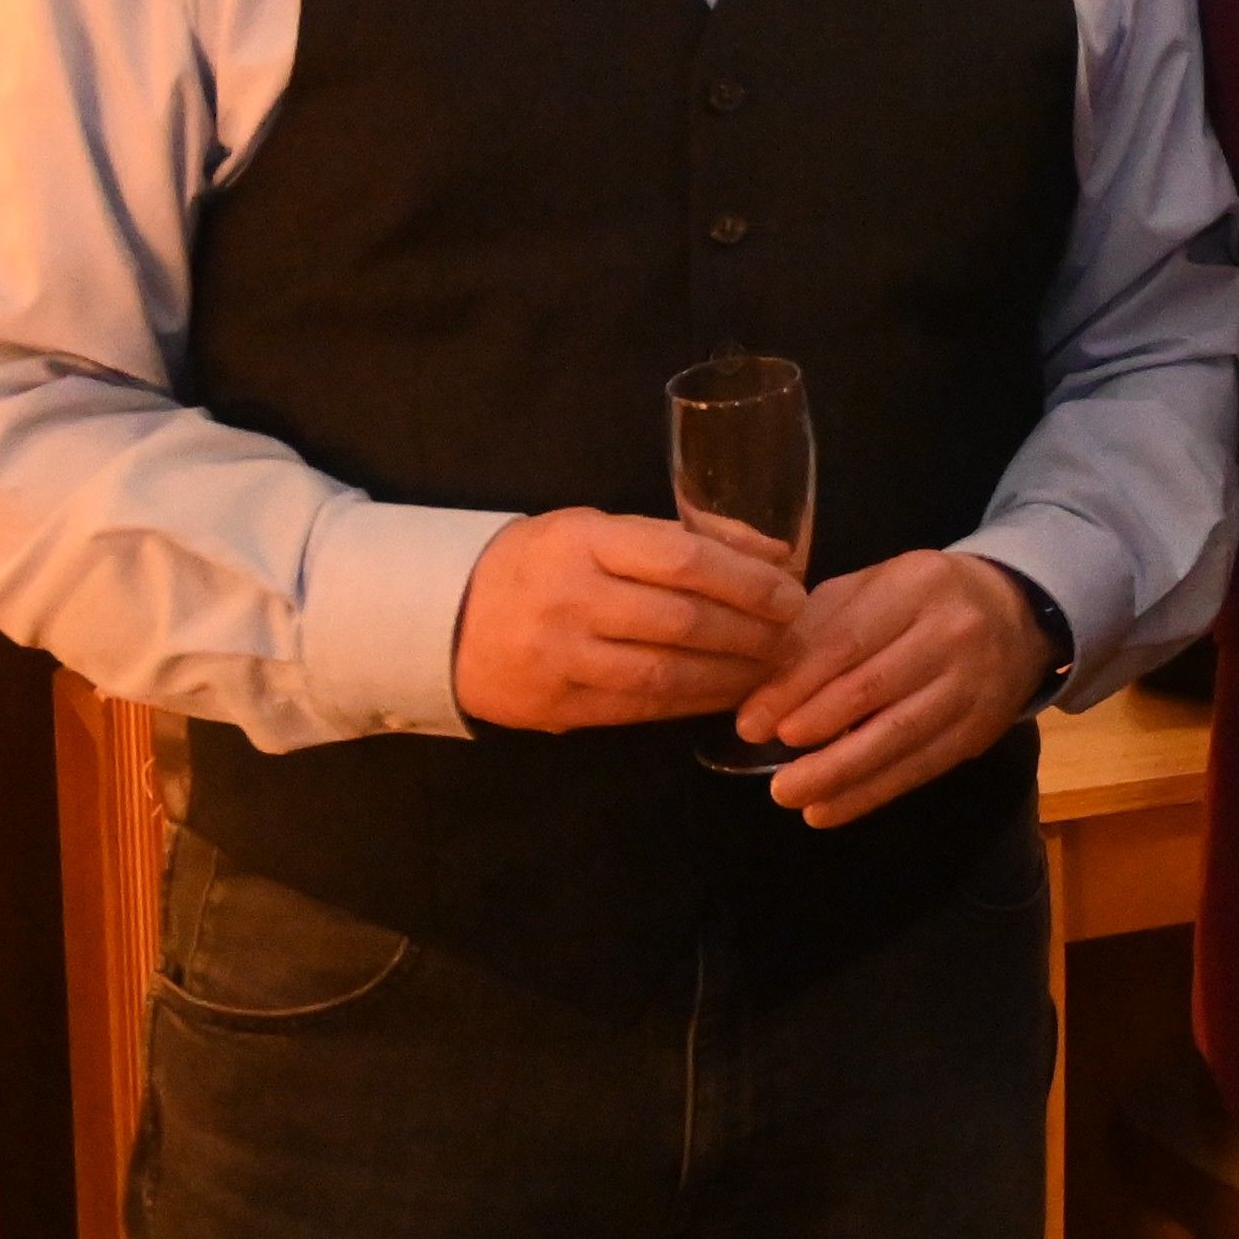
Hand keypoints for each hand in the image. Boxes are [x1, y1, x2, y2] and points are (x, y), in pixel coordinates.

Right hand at [454, 507, 803, 730]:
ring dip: (731, 674)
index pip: (683, 559)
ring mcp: (560, 657)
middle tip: (793, 637)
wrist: (446, 617)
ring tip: (772, 668)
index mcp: (585, 541)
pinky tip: (728, 693)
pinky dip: (693, 701)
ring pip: (665, 672)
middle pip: (682, 620)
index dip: (747, 581)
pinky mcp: (556, 705)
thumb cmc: (543, 563)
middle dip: (751, 632)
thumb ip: (683, 539)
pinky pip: (641, 707)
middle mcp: (571, 599)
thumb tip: (774, 554)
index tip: (792, 594)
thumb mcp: (600, 530)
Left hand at [739, 549, 1052, 829]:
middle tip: (765, 760)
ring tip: (788, 795)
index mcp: (916, 585)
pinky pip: (920, 767)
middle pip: (870, 690)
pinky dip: (870, 793)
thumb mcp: (870, 589)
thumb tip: (759, 692)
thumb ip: (815, 630)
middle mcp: (952, 631)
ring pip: (896, 736)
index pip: (844, 642)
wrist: (1015, 614)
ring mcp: (973, 683)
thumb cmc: (920, 601)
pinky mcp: (981, 728)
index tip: (750, 723)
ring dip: (836, 772)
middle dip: (811, 731)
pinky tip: (828, 809)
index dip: (792, 687)